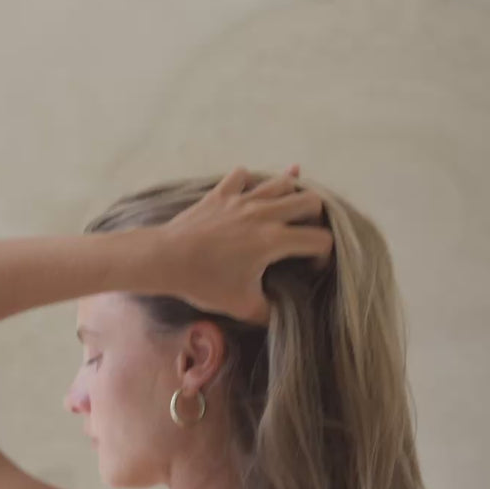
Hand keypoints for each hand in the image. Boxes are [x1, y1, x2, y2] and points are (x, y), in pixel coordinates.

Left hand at [160, 165, 333, 325]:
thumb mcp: (243, 307)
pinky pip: (243, 175)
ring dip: (290, 195)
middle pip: (310, 201)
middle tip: (304, 236)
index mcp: (275, 240)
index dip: (324, 255)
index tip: (311, 268)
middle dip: (316, 218)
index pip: (320, 239)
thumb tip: (282, 313)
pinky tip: (248, 196)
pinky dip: (250, 182)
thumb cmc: (205, 282)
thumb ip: (271, 312)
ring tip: (285, 212)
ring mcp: (242, 198)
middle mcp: (265, 213)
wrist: (165, 258)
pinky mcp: (221, 193)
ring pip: (281, 182)